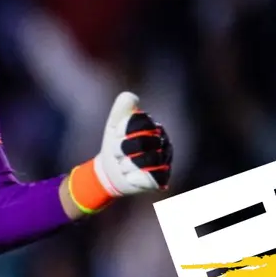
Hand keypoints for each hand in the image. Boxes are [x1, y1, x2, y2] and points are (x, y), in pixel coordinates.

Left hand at [68, 92, 172, 213]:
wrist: (111, 172)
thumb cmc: (115, 145)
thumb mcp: (114, 125)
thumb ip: (121, 110)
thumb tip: (130, 96)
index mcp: (153, 127)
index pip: (141, 123)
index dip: (123, 130)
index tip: (116, 135)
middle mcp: (164, 143)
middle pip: (142, 142)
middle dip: (121, 149)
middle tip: (117, 153)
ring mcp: (164, 161)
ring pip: (146, 161)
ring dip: (126, 165)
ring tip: (123, 165)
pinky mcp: (162, 180)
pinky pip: (148, 178)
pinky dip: (132, 178)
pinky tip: (129, 176)